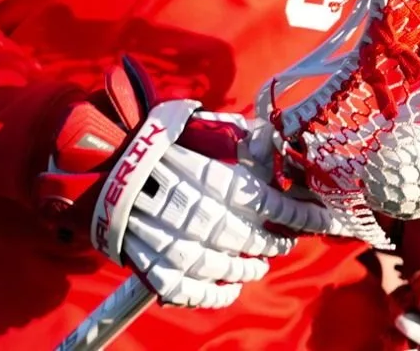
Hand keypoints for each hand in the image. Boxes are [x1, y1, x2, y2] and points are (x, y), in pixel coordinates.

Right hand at [36, 59, 338, 309]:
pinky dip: (212, 294)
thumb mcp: (195, 126)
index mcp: (211, 177)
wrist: (99, 161)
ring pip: (224, 266)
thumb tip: (269, 138)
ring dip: (246, 268)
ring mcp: (173, 243)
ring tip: (256, 264)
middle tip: (283, 238)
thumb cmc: (153, 139)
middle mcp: (196, 213)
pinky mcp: (152, 265)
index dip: (299, 214)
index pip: (269, 202)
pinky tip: (227, 288)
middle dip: (273, 240)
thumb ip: (234, 135)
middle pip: (250, 237)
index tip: (320, 220)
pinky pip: (190, 291)